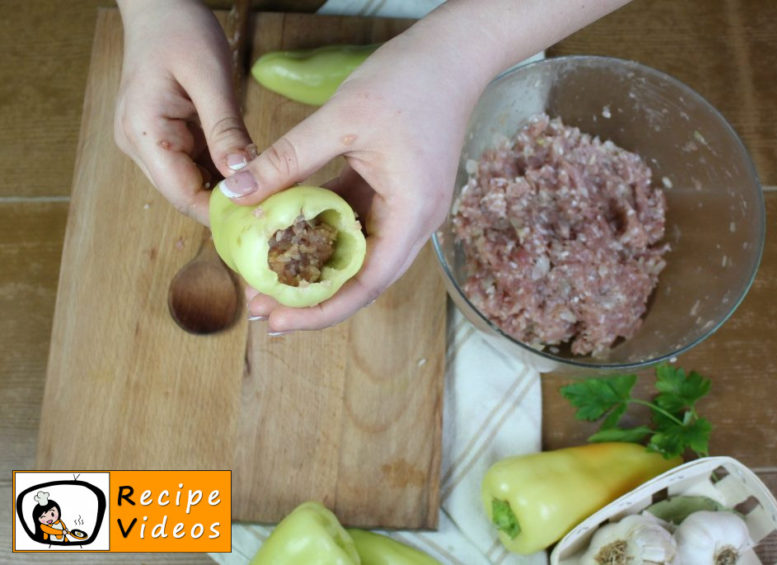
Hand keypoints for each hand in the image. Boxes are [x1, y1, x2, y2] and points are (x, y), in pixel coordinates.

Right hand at [114, 0, 253, 224]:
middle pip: (186, 193)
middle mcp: (140, 144)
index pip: (182, 194)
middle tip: (275, 209)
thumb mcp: (211, 78)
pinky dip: (223, 170)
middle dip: (228, 203)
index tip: (260, 221)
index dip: (220, 213)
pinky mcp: (166, 136)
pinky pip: (196, 163)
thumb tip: (242, 177)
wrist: (159, 4)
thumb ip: (225, 129)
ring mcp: (151, 141)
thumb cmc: (180, 29)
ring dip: (229, 188)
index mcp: (144, 133)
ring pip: (193, 182)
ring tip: (271, 192)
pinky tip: (254, 170)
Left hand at [222, 30, 492, 331]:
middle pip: (363, 278)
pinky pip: (356, 223)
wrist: (453, 53)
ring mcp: (406, 208)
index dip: (321, 309)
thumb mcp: (340, 120)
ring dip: (316, 266)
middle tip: (262, 307)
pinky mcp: (394, 192)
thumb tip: (235, 193)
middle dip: (313, 298)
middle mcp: (414, 222)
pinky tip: (288, 233)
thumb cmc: (410, 81)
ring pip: (358, 254)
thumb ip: (286, 160)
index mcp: (411, 214)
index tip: (278, 322)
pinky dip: (323, 232)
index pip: (367, 284)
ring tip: (268, 277)